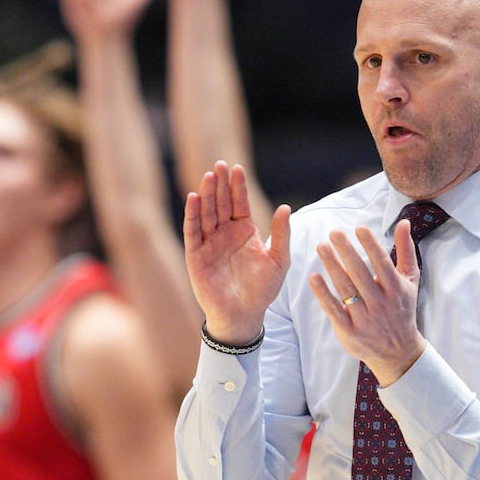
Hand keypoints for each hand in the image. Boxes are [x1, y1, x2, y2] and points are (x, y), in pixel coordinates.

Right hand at [182, 161, 289, 343]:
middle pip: (221, 203)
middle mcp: (225, 233)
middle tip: (219, 164)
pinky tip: (193, 199)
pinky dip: (192, 215)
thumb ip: (281, 234)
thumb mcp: (278, 260)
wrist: (244, 315)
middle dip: (220, 184)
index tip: (237, 168)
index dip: (238, 186)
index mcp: (244, 231)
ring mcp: (209, 243)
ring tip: (208, 176)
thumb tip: (286, 207)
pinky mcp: (196, 255)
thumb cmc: (263, 290)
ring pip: (206, 213)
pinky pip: (193, 231)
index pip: (239, 203)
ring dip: (206, 194)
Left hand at [307, 222, 424, 385]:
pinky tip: (313, 277)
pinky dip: (323, 294)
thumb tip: (403, 222)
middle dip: (347, 252)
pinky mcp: (349, 331)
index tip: (359, 228)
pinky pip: (333, 309)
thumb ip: (405, 251)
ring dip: (332, 267)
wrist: (398, 352)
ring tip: (321, 247)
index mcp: (396, 289)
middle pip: (361, 274)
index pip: (382, 263)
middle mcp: (381, 304)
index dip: (371, 246)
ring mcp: (365, 319)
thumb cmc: (402, 308)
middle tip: (334, 233)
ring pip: (346, 290)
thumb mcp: (410, 281)